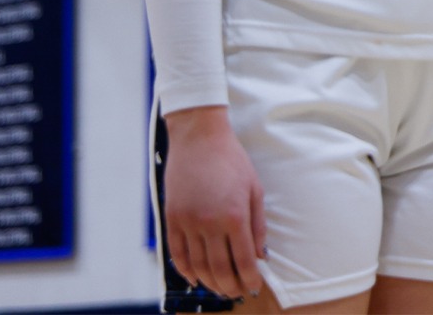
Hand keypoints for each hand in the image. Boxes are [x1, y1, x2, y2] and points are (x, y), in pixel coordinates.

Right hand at [161, 106, 266, 300]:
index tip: (254, 287)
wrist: (199, 140)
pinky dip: (186, 269)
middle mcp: (209, 224)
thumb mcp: (255, 190)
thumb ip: (258, 225)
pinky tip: (195, 278)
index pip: (243, 260)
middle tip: (237, 293)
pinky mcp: (171, 219)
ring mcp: (187, 222)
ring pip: (197, 265)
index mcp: (234, 216)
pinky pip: (177, 253)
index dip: (249, 278)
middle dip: (230, 286)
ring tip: (220, 289)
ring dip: (209, 282)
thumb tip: (260, 255)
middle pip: (219, 268)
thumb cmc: (232, 161)